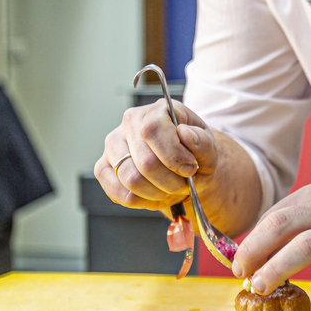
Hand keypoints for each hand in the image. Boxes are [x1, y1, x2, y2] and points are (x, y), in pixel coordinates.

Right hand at [95, 99, 218, 214]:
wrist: (183, 167)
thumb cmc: (194, 153)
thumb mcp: (208, 147)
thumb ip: (202, 141)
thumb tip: (184, 133)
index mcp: (157, 110)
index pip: (152, 129)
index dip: (173, 156)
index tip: (190, 168)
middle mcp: (129, 122)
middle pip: (144, 162)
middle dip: (170, 182)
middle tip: (183, 184)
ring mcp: (112, 144)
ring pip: (131, 180)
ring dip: (157, 193)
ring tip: (170, 189)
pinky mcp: (103, 167)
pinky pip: (118, 193)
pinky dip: (142, 201)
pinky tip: (154, 194)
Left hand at [232, 180, 310, 295]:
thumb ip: (301, 222)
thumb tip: (261, 250)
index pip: (276, 214)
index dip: (252, 240)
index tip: (239, 262)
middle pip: (284, 224)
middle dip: (256, 251)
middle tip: (242, 274)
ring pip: (308, 244)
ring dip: (279, 267)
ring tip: (263, 286)